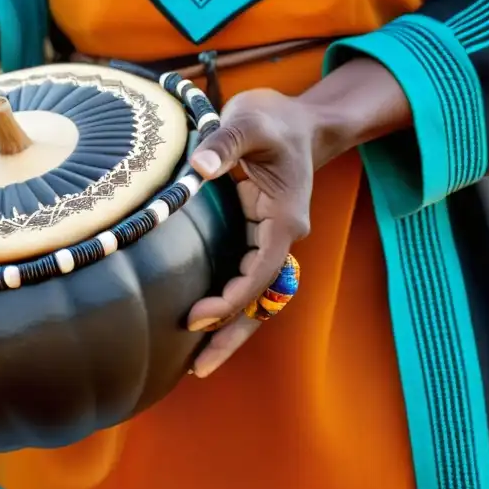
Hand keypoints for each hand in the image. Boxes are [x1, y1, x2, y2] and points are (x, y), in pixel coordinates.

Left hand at [184, 89, 317, 376]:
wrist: (294, 119)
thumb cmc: (274, 119)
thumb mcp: (250, 120)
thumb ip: (224, 142)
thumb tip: (200, 168)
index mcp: (285, 219)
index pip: (261, 272)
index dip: (232, 299)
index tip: (197, 316)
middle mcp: (281, 237)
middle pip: (261, 300)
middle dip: (232, 335)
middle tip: (196, 369)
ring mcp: (268, 241)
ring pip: (254, 298)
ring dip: (229, 330)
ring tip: (194, 365)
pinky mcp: (254, 237)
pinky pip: (242, 281)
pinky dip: (225, 305)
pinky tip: (199, 323)